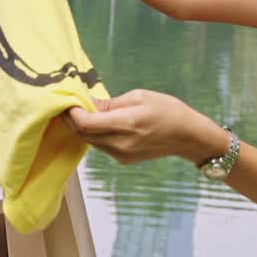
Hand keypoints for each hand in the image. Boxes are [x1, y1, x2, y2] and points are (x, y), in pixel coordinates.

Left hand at [63, 89, 228, 165]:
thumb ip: (110, 103)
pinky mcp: (123, 160)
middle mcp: (121, 143)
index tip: (68, 100)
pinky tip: (98, 123)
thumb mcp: (139, 96)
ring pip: (90, 141)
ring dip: (82, 127)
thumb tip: (87, 102)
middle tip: (68, 104)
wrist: (188, 136)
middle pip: (83, 134)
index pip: (85, 123)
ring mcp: (121, 155)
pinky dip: (94, 134)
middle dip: (72, 119)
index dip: (72, 113)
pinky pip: (100, 146)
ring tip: (82, 111)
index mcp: (126, 124)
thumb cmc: (168, 110)